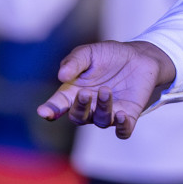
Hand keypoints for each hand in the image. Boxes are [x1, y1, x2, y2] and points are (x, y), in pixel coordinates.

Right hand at [37, 40, 176, 138]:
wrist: (139, 56)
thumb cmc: (109, 55)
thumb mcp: (89, 53)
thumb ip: (74, 61)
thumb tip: (61, 76)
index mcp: (74, 92)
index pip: (57, 105)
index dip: (49, 110)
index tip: (43, 112)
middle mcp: (89, 107)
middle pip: (78, 117)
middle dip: (80, 107)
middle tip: (85, 92)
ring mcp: (108, 113)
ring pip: (101, 121)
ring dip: (102, 108)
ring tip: (106, 90)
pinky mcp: (128, 116)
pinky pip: (123, 130)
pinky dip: (122, 127)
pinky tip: (121, 115)